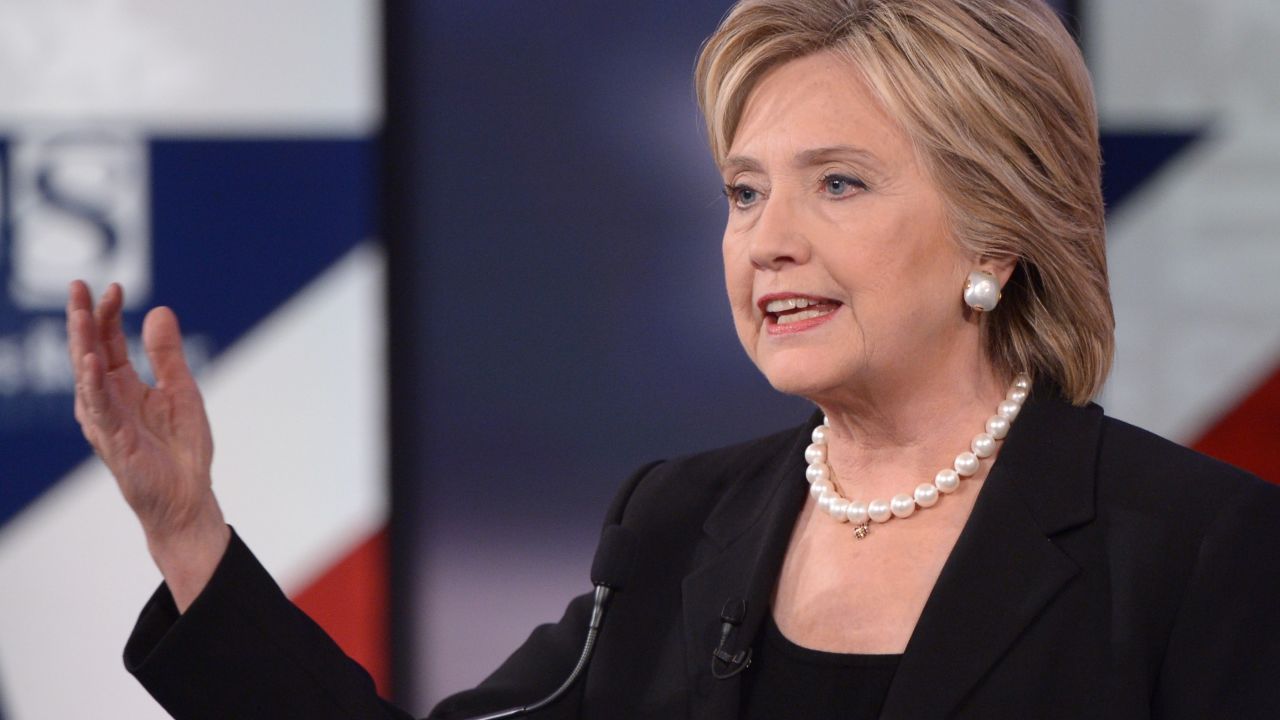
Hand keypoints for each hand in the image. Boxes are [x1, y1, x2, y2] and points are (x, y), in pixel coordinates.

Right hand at [67, 280, 228, 609]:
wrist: (189, 499)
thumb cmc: (181, 450)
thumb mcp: (182, 391)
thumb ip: (167, 355)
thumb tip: (158, 310)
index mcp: (124, 387)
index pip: (108, 343)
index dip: (108, 314)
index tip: (113, 286)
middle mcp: (108, 401)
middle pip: (89, 352)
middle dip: (82, 318)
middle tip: (78, 284)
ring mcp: (106, 421)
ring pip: (86, 376)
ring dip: (81, 343)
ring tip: (78, 311)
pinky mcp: (113, 441)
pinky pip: (98, 408)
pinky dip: (92, 384)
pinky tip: (91, 360)